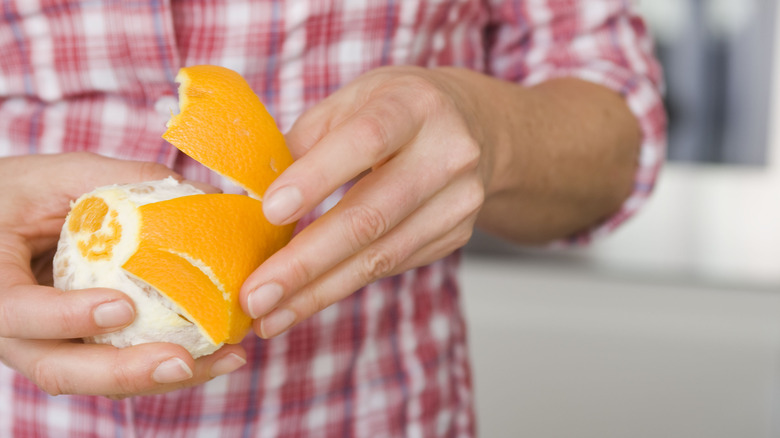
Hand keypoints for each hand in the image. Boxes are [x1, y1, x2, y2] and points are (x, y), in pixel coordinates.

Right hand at [0, 152, 247, 397]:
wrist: (3, 222)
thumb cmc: (25, 194)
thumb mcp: (62, 175)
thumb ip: (123, 181)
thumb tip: (203, 194)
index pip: (18, 312)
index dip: (66, 317)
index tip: (122, 308)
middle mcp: (16, 329)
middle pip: (61, 369)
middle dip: (126, 371)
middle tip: (183, 361)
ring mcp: (49, 345)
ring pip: (97, 378)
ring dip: (161, 377)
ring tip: (224, 360)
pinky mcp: (81, 348)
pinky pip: (120, 366)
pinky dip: (167, 364)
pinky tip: (219, 354)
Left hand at [241, 66, 488, 337]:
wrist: (477, 128)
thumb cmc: (399, 110)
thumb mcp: (354, 100)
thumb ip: (306, 140)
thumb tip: (250, 192)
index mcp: (415, 105)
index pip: (366, 140)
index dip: (318, 178)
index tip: (269, 212)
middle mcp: (447, 154)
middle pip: (372, 216)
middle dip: (307, 262)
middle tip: (255, 295)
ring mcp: (458, 201)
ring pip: (381, 256)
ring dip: (318, 291)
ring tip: (269, 315)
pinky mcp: (455, 236)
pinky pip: (390, 267)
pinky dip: (341, 286)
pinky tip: (303, 301)